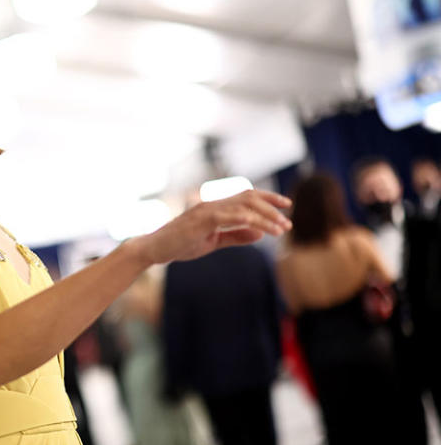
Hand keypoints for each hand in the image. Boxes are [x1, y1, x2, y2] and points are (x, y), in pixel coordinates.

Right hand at [139, 190, 290, 264]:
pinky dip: (252, 221)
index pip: (246, 196)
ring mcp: (207, 209)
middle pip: (249, 196)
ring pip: (245, 206)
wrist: (155, 248)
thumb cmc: (180, 244)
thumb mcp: (213, 241)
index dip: (268, 198)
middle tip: (288, 221)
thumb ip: (236, 236)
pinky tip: (264, 230)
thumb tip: (259, 234)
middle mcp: (213, 203)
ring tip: (282, 229)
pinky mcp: (203, 219)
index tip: (286, 206)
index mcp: (215, 207)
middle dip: (272, 206)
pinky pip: (233, 217)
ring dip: (267, 217)